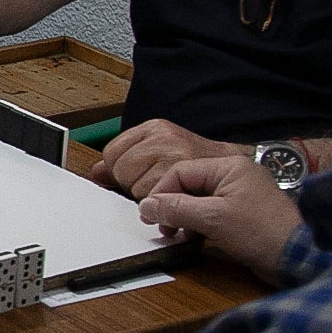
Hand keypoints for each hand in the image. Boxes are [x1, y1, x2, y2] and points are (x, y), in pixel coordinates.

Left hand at [92, 118, 244, 199]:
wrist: (234, 169)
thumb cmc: (198, 164)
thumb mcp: (159, 153)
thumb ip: (125, 161)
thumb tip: (96, 172)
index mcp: (153, 128)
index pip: (112, 154)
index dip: (121, 172)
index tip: (137, 177)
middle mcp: (163, 138)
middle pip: (120, 170)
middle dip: (132, 184)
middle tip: (155, 185)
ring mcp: (174, 154)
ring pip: (135, 187)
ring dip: (147, 197)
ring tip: (167, 191)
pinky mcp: (183, 172)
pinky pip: (152, 197)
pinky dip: (160, 204)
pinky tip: (173, 198)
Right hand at [142, 155, 303, 282]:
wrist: (299, 257)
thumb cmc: (262, 232)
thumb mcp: (213, 219)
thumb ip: (177, 209)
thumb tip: (146, 206)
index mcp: (230, 166)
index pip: (182, 171)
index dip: (161, 193)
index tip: (148, 215)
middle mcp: (235, 176)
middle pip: (189, 185)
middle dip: (172, 207)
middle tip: (162, 228)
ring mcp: (241, 195)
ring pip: (199, 201)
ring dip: (183, 218)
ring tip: (176, 236)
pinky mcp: (244, 214)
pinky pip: (212, 213)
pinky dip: (198, 225)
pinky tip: (194, 239)